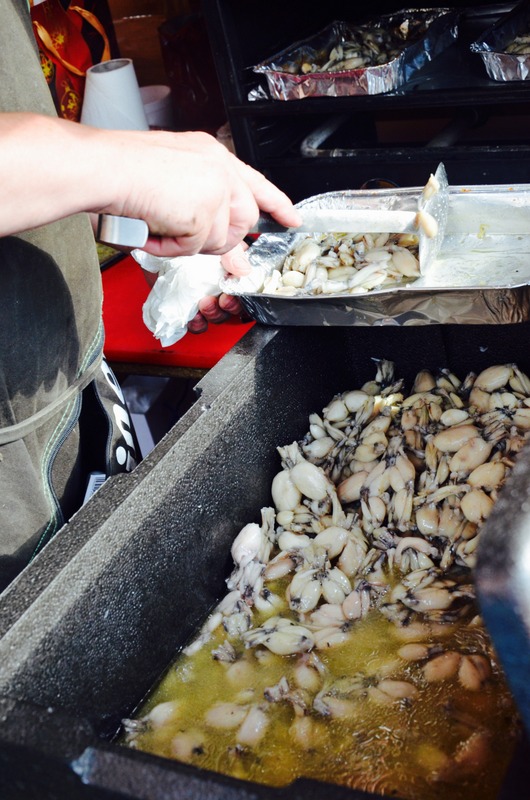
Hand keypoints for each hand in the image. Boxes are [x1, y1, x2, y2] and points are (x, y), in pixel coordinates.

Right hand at [101, 130, 300, 257]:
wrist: (101, 167)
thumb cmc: (119, 171)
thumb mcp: (172, 187)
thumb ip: (205, 216)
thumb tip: (235, 258)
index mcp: (211, 155)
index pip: (256, 182)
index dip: (276, 204)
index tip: (291, 219)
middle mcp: (218, 167)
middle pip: (243, 220)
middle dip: (217, 239)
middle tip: (183, 235)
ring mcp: (215, 188)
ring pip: (220, 239)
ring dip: (188, 243)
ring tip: (159, 223)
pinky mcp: (204, 209)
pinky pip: (193, 248)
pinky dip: (168, 247)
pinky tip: (152, 227)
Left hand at [187, 242, 250, 333]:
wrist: (160, 244)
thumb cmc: (188, 239)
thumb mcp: (214, 240)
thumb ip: (232, 253)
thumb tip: (245, 269)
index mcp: (231, 268)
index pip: (247, 286)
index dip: (245, 294)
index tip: (236, 291)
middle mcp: (219, 284)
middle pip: (235, 305)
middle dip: (230, 306)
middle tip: (222, 300)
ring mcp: (204, 295)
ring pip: (218, 315)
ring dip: (214, 314)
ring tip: (204, 305)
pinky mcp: (187, 306)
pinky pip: (197, 322)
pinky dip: (197, 323)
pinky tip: (193, 317)